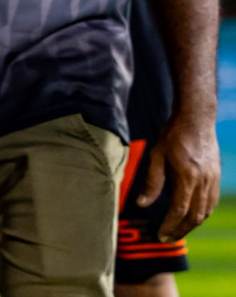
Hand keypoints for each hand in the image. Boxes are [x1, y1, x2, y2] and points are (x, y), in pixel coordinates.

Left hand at [138, 109, 220, 240]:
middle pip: (195, 216)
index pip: (179, 210)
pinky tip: (190, 217)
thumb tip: (142, 204)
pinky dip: (201, 213)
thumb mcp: (156, 155)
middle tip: (167, 239)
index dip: (170, 225)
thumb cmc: (173, 135)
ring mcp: (213, 180)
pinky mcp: (216, 177)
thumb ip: (152, 182)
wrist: (197, 119)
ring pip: (205, 211)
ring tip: (176, 231)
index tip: (160, 235)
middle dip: (181, 230)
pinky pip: (211, 202)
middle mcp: (204, 181)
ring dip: (191, 225)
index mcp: (187, 176)